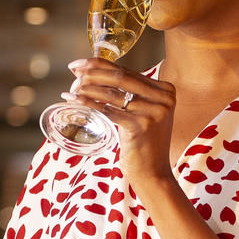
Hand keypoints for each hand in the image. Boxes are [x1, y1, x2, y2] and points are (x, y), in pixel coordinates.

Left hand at [67, 57, 174, 184]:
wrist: (154, 174)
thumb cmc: (144, 144)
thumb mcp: (143, 114)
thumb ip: (131, 94)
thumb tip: (94, 72)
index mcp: (166, 90)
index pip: (127, 71)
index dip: (100, 64)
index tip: (80, 64)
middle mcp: (163, 98)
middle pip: (120, 78)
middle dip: (93, 72)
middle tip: (73, 72)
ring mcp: (154, 112)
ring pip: (113, 94)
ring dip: (88, 89)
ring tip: (72, 88)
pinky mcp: (141, 126)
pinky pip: (109, 111)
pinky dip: (90, 104)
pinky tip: (75, 101)